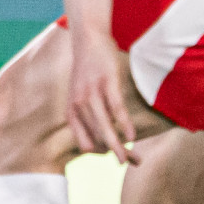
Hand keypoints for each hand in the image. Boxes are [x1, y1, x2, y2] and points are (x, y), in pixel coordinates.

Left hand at [65, 29, 135, 164]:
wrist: (88, 39)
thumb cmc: (89, 72)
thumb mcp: (82, 96)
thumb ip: (91, 116)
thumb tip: (107, 139)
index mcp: (71, 111)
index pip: (84, 144)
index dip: (100, 154)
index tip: (114, 155)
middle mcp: (79, 105)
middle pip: (97, 139)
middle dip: (115, 154)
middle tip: (130, 163)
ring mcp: (92, 93)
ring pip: (106, 128)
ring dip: (119, 146)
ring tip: (132, 159)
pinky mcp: (106, 82)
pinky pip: (116, 109)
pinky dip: (125, 125)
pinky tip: (132, 136)